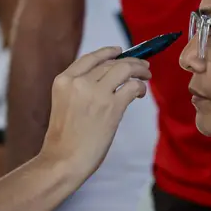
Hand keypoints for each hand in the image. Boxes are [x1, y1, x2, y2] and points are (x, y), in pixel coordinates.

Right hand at [38, 46, 149, 175]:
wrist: (63, 160)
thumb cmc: (64, 140)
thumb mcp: (64, 104)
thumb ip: (79, 90)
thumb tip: (107, 82)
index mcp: (63, 80)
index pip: (90, 58)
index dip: (108, 52)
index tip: (120, 51)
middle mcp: (79, 82)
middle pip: (110, 63)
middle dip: (130, 62)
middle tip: (142, 66)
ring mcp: (96, 93)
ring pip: (124, 69)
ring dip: (140, 70)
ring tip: (147, 75)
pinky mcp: (111, 106)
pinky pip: (132, 87)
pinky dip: (140, 87)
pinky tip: (141, 93)